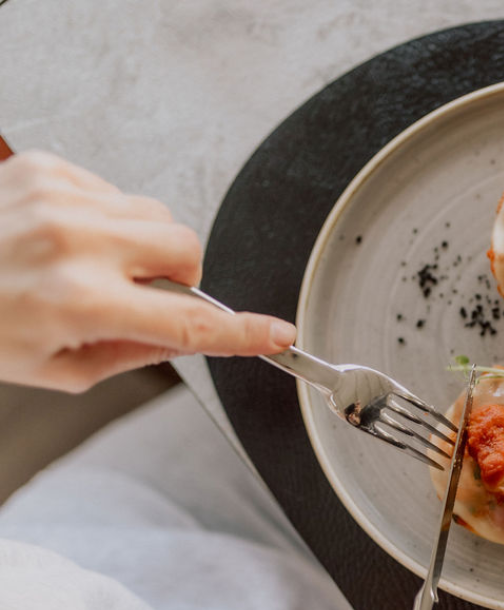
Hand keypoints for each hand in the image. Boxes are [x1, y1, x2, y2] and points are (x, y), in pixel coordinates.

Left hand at [0, 151, 295, 391]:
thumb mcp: (58, 367)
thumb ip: (136, 352)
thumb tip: (190, 336)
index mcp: (79, 304)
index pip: (188, 322)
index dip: (241, 332)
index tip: (275, 335)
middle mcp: (75, 245)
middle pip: (186, 247)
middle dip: (178, 274)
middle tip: (139, 293)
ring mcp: (62, 199)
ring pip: (157, 215)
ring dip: (143, 244)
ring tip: (93, 262)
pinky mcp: (48, 169)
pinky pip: (117, 192)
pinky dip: (107, 218)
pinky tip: (68, 236)